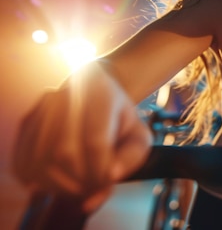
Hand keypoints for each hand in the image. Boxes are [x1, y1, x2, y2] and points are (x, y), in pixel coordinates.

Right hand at [11, 63, 152, 211]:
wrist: (96, 97)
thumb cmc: (120, 120)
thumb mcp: (138, 135)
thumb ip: (133, 157)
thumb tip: (111, 177)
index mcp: (100, 93)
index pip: (95, 141)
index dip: (100, 171)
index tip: (107, 182)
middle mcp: (67, 95)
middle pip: (63, 153)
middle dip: (80, 181)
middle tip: (92, 189)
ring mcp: (42, 108)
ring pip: (39, 160)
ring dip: (59, 186)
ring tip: (76, 188)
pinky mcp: (27, 122)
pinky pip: (23, 162)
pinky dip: (38, 182)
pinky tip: (56, 183)